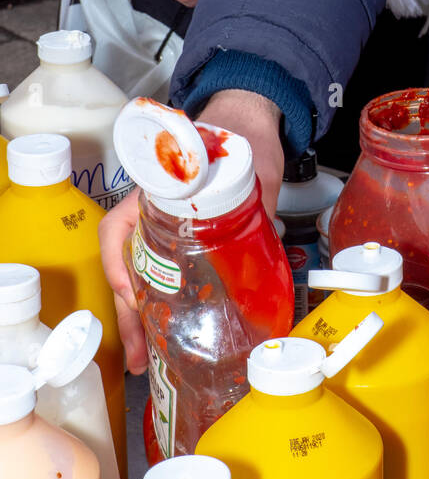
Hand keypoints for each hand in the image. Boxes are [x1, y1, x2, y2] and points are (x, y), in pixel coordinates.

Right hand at [98, 90, 284, 372]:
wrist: (248, 121)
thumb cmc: (240, 140)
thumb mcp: (252, 172)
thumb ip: (255, 212)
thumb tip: (260, 267)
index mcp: (158, 190)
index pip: (119, 227)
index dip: (119, 266)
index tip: (133, 297)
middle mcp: (151, 211)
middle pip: (126, 263)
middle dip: (130, 312)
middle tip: (141, 355)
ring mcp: (163, 227)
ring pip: (140, 274)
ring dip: (141, 315)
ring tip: (148, 358)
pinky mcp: (182, 240)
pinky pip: (160, 273)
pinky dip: (160, 303)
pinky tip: (167, 331)